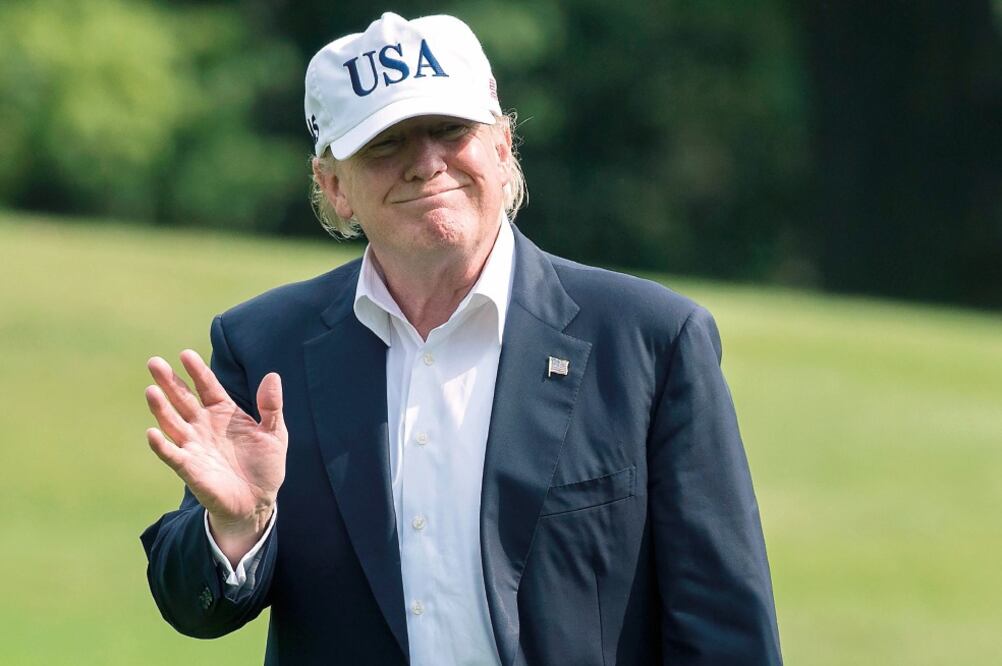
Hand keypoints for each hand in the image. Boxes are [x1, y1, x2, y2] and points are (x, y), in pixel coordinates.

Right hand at [145, 350, 286, 562]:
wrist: (258, 501)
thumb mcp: (274, 433)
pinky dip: (161, 444)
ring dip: (161, 408)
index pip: (207, 386)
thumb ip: (271, 406)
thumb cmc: (265, 465)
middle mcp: (204, 425)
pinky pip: (172, 454)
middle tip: (154, 362)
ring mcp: (194, 445)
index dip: (197, 371)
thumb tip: (273, 376)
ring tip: (151, 391)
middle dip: (169, 381)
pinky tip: (152, 432)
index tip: (185, 354)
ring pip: (172, 422)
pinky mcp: (189, 468)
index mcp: (223, 412)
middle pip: (183, 399)